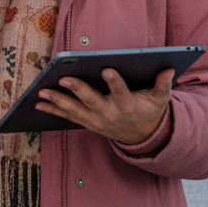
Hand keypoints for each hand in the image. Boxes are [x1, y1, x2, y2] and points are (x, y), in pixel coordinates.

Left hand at [36, 68, 173, 144]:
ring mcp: (97, 120)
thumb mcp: (160, 100)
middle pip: (92, 101)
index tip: (107, 69)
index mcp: (128, 105)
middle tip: (64, 78)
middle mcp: (110, 114)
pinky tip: (38, 104)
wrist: (142, 137)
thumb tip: (170, 69)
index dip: (114, 81)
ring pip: (75, 110)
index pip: (121, 91)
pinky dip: (53, 111)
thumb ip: (163, 85)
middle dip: (77, 89)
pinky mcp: (88, 123)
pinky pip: (68, 117)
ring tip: (42, 92)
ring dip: (57, 102)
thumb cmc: (149, 111)